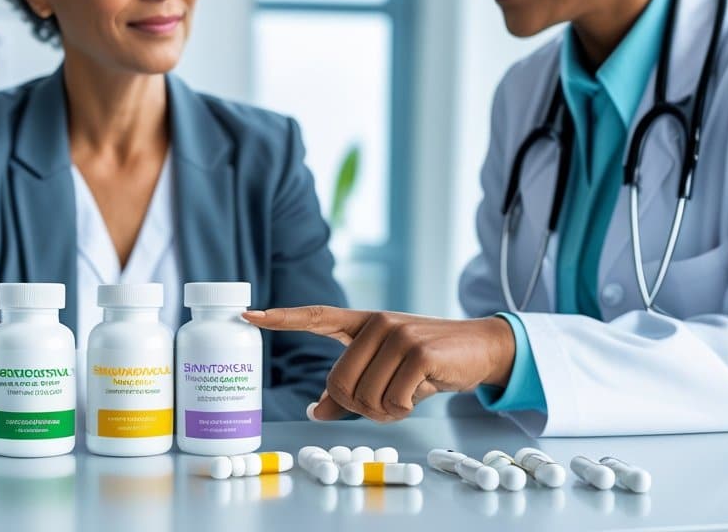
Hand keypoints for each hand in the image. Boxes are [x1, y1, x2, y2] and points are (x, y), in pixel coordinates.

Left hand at [243, 307, 515, 422]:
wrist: (480, 348)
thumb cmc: (428, 362)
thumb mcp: (386, 370)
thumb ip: (350, 386)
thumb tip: (316, 411)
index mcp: (363, 324)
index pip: (316, 316)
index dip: (281, 318)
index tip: (247, 315)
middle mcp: (376, 323)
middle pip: (339, 384)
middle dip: (362, 406)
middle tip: (389, 399)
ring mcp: (397, 334)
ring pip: (365, 397)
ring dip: (387, 410)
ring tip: (408, 392)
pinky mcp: (418, 352)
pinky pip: (393, 401)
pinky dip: (405, 409)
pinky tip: (422, 392)